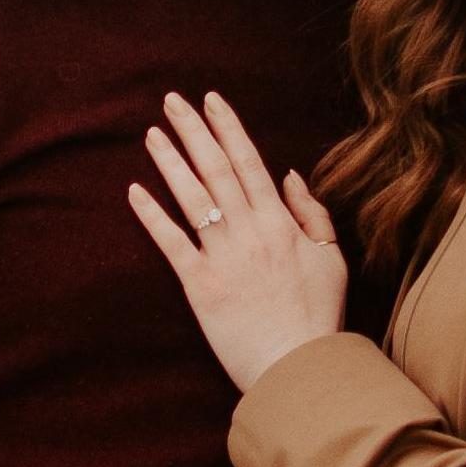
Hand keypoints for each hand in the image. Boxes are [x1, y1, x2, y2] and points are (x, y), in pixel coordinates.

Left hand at [129, 91, 348, 392]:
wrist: (298, 367)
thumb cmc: (318, 316)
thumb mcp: (331, 258)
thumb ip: (311, 213)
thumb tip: (288, 173)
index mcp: (280, 222)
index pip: (248, 161)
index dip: (227, 127)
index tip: (210, 100)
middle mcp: (249, 231)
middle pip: (215, 169)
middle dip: (193, 131)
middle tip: (171, 100)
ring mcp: (222, 257)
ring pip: (191, 198)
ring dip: (169, 162)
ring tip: (152, 133)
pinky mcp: (200, 286)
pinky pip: (171, 243)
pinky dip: (152, 215)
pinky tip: (134, 190)